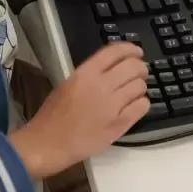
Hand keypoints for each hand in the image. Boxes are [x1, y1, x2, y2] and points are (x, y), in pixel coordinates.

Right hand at [10, 44, 148, 178]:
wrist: (50, 143)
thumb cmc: (54, 114)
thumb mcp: (67, 84)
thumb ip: (90, 74)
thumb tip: (113, 68)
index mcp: (86, 73)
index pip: (115, 52)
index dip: (130, 49)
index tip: (136, 51)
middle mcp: (102, 86)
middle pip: (133, 66)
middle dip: (140, 67)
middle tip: (139, 72)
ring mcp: (113, 106)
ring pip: (140, 86)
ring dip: (139, 86)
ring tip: (133, 91)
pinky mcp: (120, 124)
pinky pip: (142, 106)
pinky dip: (141, 103)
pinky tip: (134, 105)